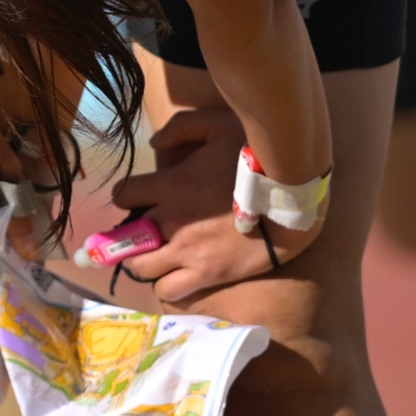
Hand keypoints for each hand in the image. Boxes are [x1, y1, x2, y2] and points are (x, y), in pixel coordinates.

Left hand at [111, 107, 321, 302]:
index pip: (122, 196)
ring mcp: (188, 251)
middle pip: (127, 238)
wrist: (292, 197)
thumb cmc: (255, 157)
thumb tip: (154, 145)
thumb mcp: (219, 124)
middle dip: (132, 235)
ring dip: (145, 263)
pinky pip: (168, 291)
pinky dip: (166, 285)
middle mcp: (171, 220)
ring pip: (141, 269)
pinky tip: (177, 276)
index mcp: (170, 184)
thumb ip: (180, 128)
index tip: (141, 198)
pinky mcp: (207, 274)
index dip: (129, 196)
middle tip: (148, 232)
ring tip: (159, 257)